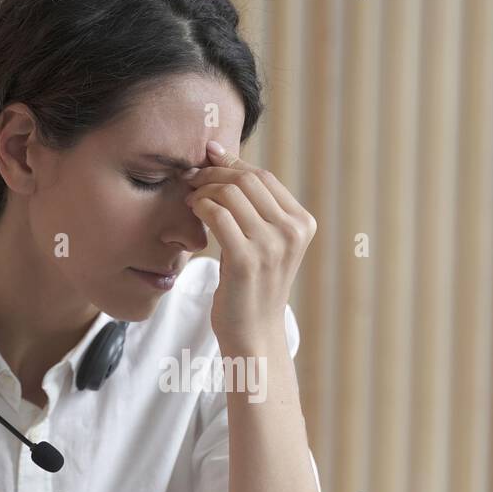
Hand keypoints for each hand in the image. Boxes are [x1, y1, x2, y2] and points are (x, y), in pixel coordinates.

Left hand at [182, 141, 316, 348]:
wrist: (253, 334)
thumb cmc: (252, 286)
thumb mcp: (266, 243)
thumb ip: (255, 208)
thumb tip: (221, 158)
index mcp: (302, 223)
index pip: (263, 177)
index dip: (232, 162)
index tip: (207, 158)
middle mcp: (292, 232)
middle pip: (247, 180)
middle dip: (213, 172)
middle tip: (191, 178)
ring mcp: (271, 246)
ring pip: (230, 193)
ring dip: (203, 189)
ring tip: (190, 198)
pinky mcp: (246, 260)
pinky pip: (217, 215)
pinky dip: (200, 206)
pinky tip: (192, 211)